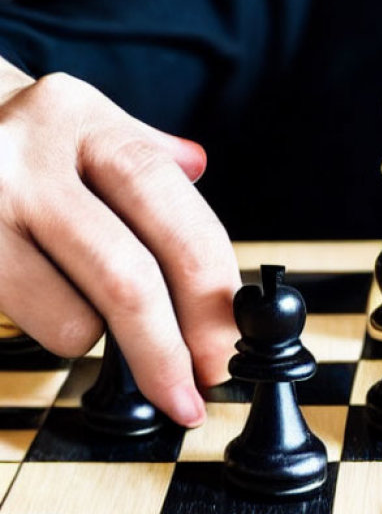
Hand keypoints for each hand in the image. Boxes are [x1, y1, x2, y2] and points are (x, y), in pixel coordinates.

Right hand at [0, 58, 239, 424]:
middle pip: (129, 279)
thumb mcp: (88, 129)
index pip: (177, 221)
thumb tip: (210, 216)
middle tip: (191, 392)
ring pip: (74, 320)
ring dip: (97, 337)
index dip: (214, 301)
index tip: (229, 350)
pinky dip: (53, 329)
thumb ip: (157, 176)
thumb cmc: (21, 143)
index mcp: (85, 122)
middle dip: (170, 352)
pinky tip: (42, 296)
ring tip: (85, 303)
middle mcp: (25, 158)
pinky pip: (31, 329)